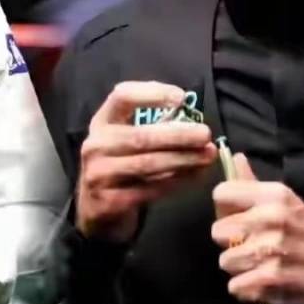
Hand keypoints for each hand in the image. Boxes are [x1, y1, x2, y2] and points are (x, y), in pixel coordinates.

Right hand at [77, 81, 217, 242]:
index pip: (122, 97)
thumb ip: (150, 126)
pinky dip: (176, 182)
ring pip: (148, 164)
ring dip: (183, 159)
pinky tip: (195, 176)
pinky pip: (150, 190)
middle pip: (140, 136)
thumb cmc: (120, 165)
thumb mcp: (124, 139)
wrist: (95, 209)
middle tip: (206, 134)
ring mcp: (99, 174)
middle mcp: (96, 145)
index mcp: (102, 122)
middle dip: (178, 135)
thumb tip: (193, 120)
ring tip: (207, 156)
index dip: (152, 93)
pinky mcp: (110, 202)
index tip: (181, 97)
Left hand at [211, 154, 303, 303]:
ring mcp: (270, 249)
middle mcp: (270, 218)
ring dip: (241, 269)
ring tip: (264, 266)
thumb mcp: (288, 202)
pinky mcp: (271, 279)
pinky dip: (248, 290)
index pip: (220, 193)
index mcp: (273, 195)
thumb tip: (235, 158)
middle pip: (217, 231)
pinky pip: (235, 287)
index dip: (225, 210)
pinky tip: (267, 284)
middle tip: (255, 247)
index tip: (240, 221)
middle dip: (232, 243)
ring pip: (225, 261)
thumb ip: (254, 184)